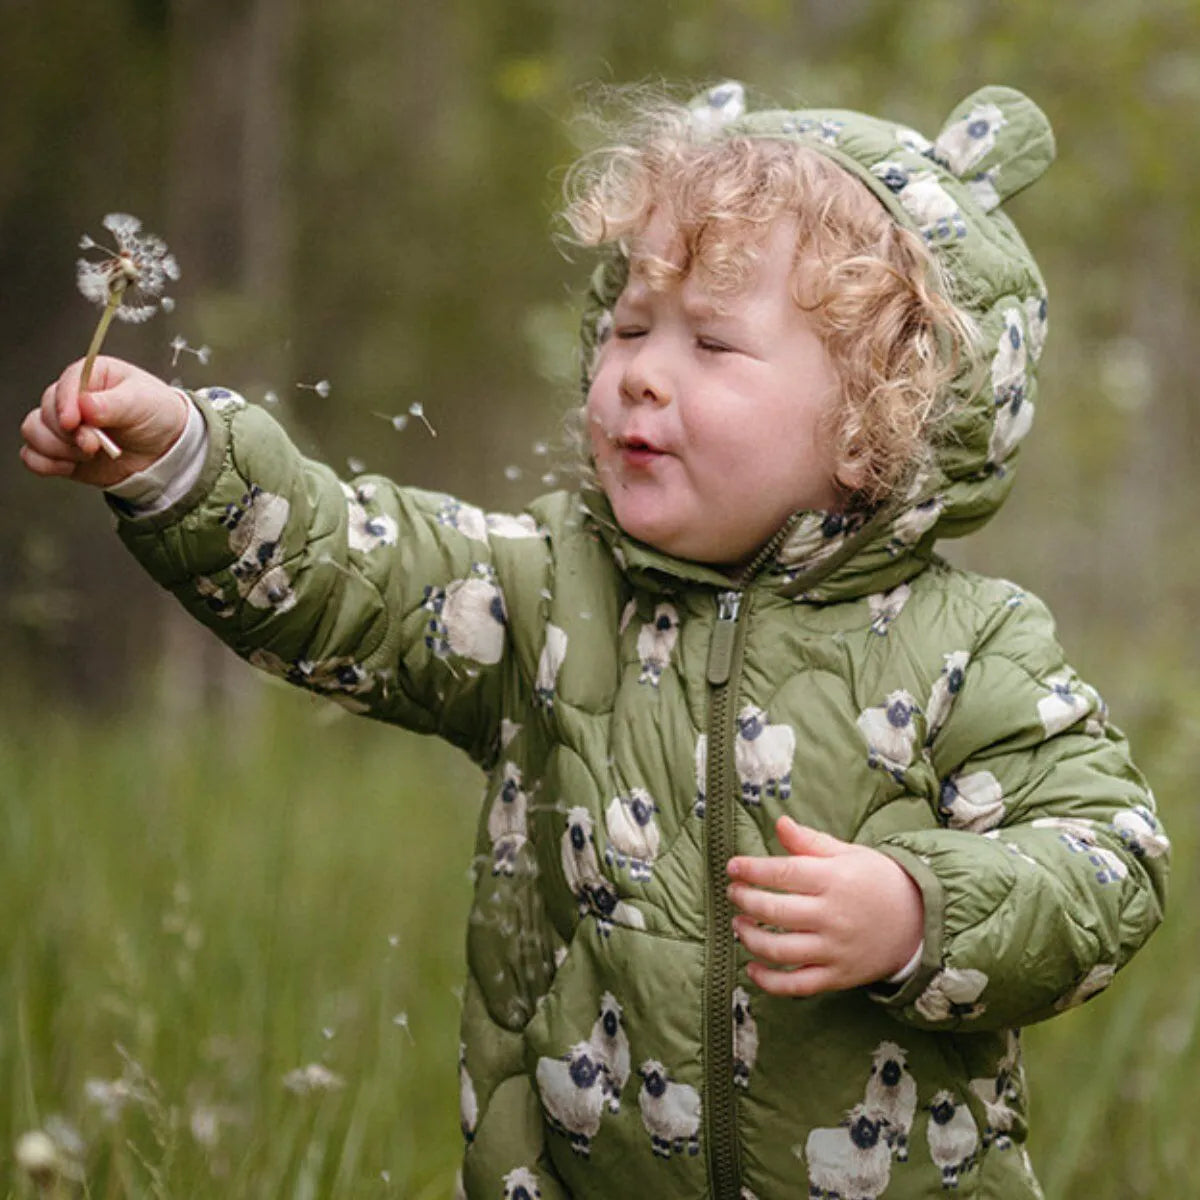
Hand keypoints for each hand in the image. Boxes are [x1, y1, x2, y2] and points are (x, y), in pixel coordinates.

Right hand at [20, 355, 187, 487]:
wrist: (165, 451)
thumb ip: (113, 404)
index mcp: (92, 376)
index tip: (74, 422)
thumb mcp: (143, 403)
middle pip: (47, 410)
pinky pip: (33, 456)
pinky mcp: (60, 450)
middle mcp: (72, 398)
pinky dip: (46, 464)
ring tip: (89, 453)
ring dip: (58, 448)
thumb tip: (86, 405)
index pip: (66, 383)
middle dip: (68, 433)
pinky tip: (70, 465)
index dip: (65, 403)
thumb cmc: (157, 415)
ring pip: (34, 431)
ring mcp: (64, 426)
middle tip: (93, 444)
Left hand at [726, 816, 923, 996]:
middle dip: (745, 901)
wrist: (919, 921)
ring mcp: (835, 949)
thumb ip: (810, 842)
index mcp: (834, 880)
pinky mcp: (838, 976)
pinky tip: (752, 968)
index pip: (783, 873)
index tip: (733, 867)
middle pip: (775, 912)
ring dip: (750, 939)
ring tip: (738, 925)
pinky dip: (770, 981)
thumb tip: (780, 822)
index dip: (752, 870)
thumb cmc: (878, 881)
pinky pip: (798, 985)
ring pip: (780, 950)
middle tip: (734, 894)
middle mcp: (833, 916)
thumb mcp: (849, 854)